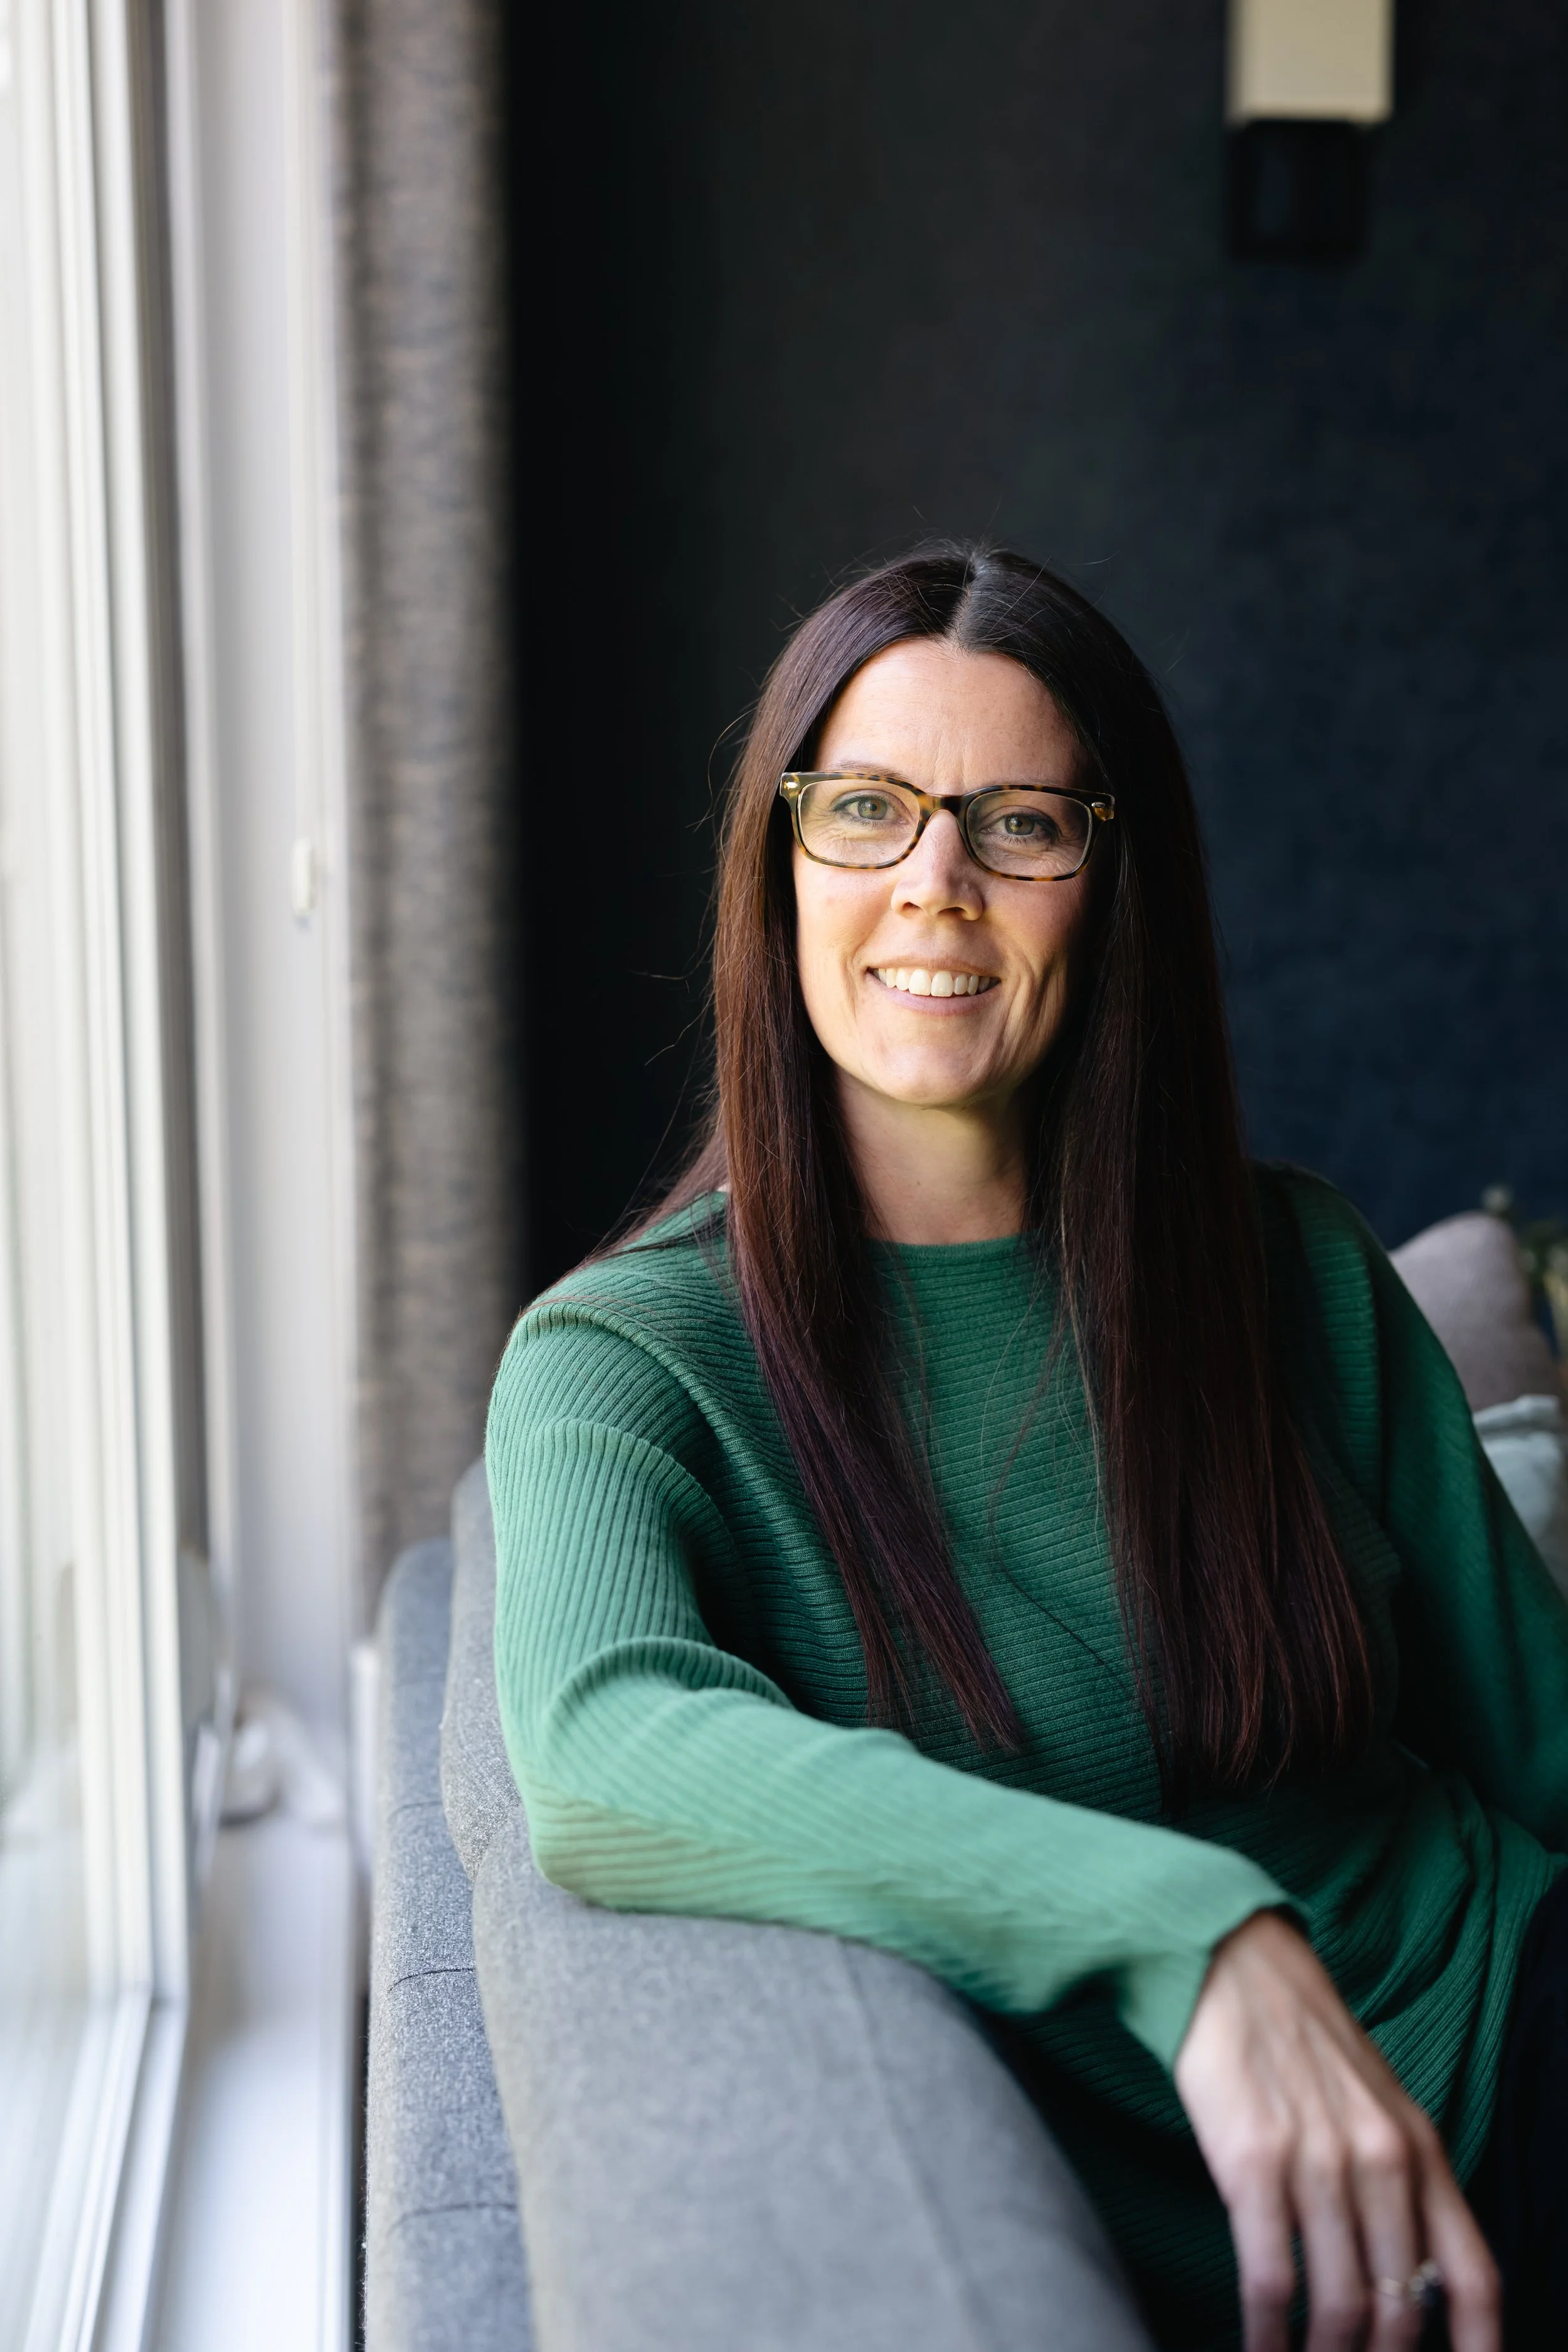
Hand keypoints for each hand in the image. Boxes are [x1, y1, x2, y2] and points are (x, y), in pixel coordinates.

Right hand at [1173, 1911, 1499, 2351]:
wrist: (1234, 1969)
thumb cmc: (1304, 2045)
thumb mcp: (1379, 2106)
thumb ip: (1402, 2186)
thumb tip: (1406, 2282)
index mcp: (1421, 2149)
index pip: (1473, 2275)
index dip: (1480, 2348)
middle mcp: (1382, 2160)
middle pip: (1401, 2307)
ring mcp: (1320, 2162)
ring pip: (1339, 2304)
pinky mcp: (1255, 2163)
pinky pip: (1271, 2279)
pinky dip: (1267, 2333)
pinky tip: (1261, 2349)